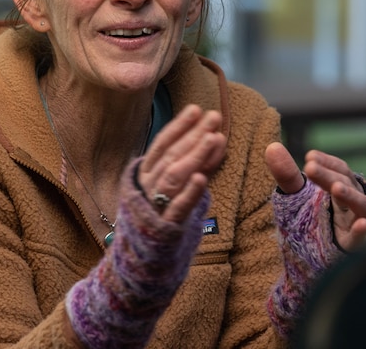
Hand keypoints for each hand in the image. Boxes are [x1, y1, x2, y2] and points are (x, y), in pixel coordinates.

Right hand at [138, 104, 226, 223]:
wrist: (148, 256)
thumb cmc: (166, 212)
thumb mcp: (181, 183)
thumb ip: (198, 162)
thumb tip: (217, 136)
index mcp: (147, 172)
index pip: (162, 143)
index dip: (179, 125)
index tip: (196, 109)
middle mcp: (148, 185)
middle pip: (172, 155)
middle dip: (194, 134)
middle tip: (214, 117)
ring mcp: (155, 206)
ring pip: (173, 176)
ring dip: (194, 155)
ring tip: (213, 138)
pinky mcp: (166, 227)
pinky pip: (177, 207)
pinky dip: (189, 192)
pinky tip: (201, 178)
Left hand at [265, 142, 365, 250]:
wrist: (320, 254)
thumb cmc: (315, 217)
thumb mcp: (298, 195)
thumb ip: (287, 174)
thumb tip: (271, 147)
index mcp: (344, 187)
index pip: (340, 169)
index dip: (327, 162)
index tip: (309, 157)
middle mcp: (354, 202)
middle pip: (345, 184)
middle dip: (328, 176)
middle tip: (309, 168)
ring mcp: (355, 223)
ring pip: (361, 207)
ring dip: (350, 196)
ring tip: (336, 188)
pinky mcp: (354, 246)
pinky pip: (361, 240)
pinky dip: (362, 232)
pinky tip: (362, 224)